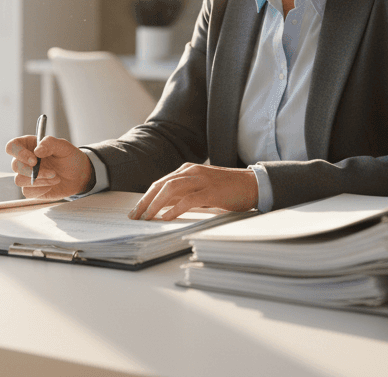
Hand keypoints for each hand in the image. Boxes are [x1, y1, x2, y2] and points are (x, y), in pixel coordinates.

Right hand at [6, 135, 92, 199]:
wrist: (79, 175)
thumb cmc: (69, 157)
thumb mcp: (64, 146)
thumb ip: (50, 143)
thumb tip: (37, 151)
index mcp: (28, 145)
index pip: (12, 146)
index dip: (19, 153)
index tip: (34, 159)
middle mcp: (24, 160)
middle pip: (14, 165)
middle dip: (33, 171)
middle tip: (52, 172)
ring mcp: (26, 176)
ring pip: (19, 180)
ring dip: (39, 180)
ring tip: (55, 177)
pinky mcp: (31, 189)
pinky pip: (27, 192)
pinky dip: (41, 189)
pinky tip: (51, 184)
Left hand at [129, 163, 257, 220]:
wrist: (252, 184)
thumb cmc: (227, 188)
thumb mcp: (201, 188)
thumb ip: (184, 194)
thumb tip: (163, 206)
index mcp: (187, 170)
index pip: (160, 183)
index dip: (146, 197)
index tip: (136, 211)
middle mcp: (191, 171)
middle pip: (161, 185)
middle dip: (145, 201)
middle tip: (135, 216)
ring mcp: (201, 180)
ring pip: (171, 190)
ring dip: (156, 204)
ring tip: (147, 217)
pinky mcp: (211, 191)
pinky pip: (188, 200)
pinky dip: (174, 209)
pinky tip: (166, 218)